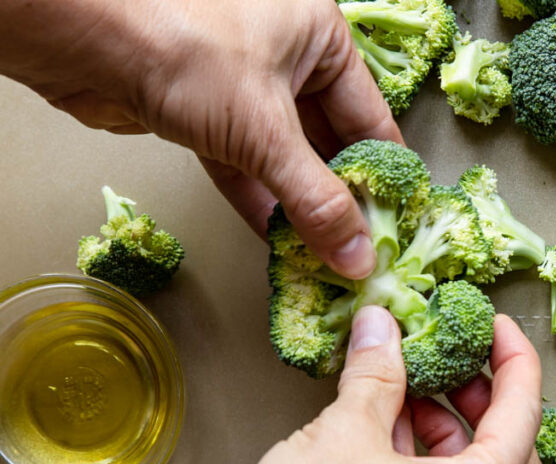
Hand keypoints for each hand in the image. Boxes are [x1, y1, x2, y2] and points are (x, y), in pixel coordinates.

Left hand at [0, 0, 396, 277]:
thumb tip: (358, 257)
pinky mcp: (204, 112)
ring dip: (300, 209)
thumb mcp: (267, 130)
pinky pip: (244, 163)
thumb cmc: (184, 47)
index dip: (383, 177)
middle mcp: (287, 56)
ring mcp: (243, 84)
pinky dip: (259, 201)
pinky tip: (278, 241)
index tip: (395, 226)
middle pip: (328, 143)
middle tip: (360, 252)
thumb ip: (317, 200)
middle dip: (340, 200)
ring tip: (323, 257)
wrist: (81, 36)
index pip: (370, 119)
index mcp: (320, 36)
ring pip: (284, 158)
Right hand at [230, 307, 546, 463]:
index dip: (513, 361)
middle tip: (457, 364)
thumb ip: (377, 371)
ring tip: (409, 393)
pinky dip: (428, 463)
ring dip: (450, 430)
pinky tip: (388, 432)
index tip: (497, 330)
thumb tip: (381, 329)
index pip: (523, 415)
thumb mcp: (349, 427)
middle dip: (486, 402)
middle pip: (511, 453)